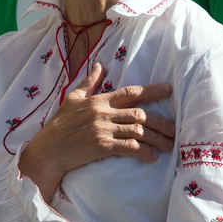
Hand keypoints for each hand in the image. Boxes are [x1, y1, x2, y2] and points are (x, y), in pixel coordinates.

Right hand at [18, 65, 174, 201]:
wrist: (47, 150)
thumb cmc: (58, 125)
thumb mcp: (72, 98)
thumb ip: (88, 82)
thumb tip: (99, 64)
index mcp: (99, 100)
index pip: (130, 93)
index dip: (152, 91)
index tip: (169, 91)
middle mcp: (103, 113)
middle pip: (140, 114)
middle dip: (161, 122)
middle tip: (176, 129)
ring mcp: (103, 130)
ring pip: (138, 131)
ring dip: (156, 139)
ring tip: (169, 146)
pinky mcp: (101, 146)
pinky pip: (128, 147)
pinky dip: (142, 152)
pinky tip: (151, 157)